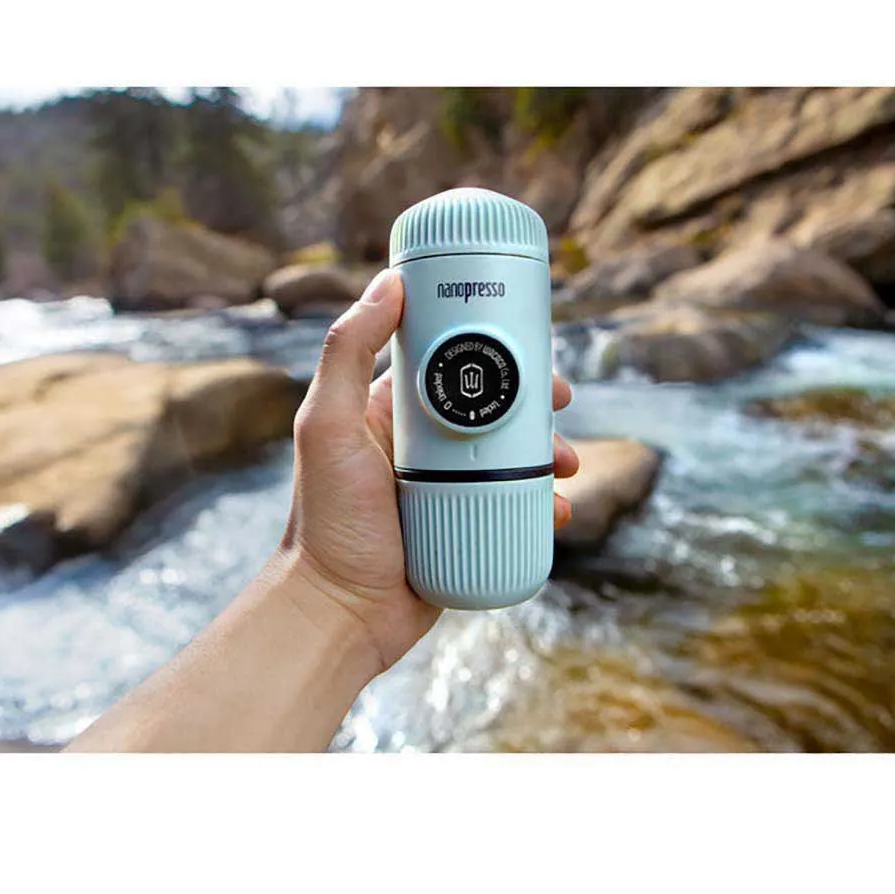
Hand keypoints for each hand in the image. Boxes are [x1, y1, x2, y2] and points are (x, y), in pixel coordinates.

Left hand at [280, 267, 579, 672]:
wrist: (339, 611)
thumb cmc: (326, 520)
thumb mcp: (329, 425)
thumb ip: (348, 352)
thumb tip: (390, 282)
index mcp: (392, 412)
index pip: (448, 360)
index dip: (491, 345)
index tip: (530, 341)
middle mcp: (422, 445)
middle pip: (492, 406)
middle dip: (533, 402)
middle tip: (563, 404)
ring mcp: (446, 487)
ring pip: (511, 455)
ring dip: (547, 453)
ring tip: (568, 467)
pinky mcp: (466, 527)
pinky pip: (514, 505)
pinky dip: (543, 504)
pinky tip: (559, 511)